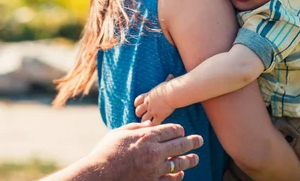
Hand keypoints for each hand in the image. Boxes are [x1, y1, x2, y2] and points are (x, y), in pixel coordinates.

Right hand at [87, 121, 202, 180]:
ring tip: (196, 158)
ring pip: (179, 163)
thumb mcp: (120, 132)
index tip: (181, 130)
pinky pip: (170, 179)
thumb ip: (138, 128)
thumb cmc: (107, 151)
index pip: (172, 130)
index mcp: (147, 136)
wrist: (100, 174)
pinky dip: (177, 176)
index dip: (179, 129)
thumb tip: (150, 125)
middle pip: (180, 145)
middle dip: (192, 141)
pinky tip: (180, 173)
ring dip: (190, 160)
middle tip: (199, 140)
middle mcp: (154, 152)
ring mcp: (155, 169)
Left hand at [134, 77, 175, 125]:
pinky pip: (153, 124)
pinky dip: (153, 126)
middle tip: (142, 116)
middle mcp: (148, 104)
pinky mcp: (159, 116)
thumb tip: (171, 75)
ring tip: (147, 123)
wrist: (171, 94)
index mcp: (148, 96)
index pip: (137, 100)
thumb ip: (167, 80)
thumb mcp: (165, 83)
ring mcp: (152, 111)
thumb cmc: (169, 87)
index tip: (139, 105)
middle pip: (138, 111)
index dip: (137, 104)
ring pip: (143, 119)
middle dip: (139, 114)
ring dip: (145, 121)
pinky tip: (155, 126)